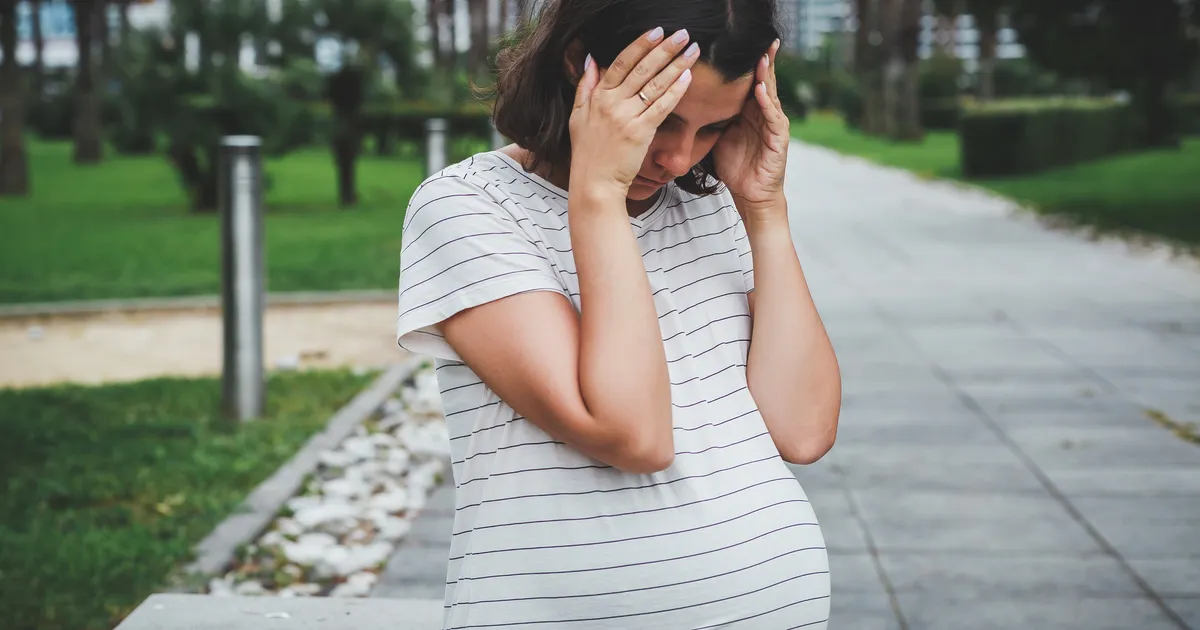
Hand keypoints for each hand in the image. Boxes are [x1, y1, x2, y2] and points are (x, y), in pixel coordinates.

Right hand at [569, 27, 699, 198]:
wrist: (594, 183)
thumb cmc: (588, 153)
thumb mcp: (577, 116)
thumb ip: (584, 86)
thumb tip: (590, 60)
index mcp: (598, 97)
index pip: (621, 62)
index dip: (640, 44)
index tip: (656, 32)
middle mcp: (612, 103)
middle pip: (642, 68)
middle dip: (665, 49)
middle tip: (683, 35)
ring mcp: (626, 117)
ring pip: (655, 84)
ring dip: (676, 65)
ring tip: (693, 51)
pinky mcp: (640, 133)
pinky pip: (661, 107)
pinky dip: (675, 90)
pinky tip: (688, 77)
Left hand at [713, 39, 789, 217]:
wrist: (750, 195)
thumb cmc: (736, 167)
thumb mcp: (720, 136)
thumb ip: (713, 116)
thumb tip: (689, 101)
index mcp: (751, 112)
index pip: (751, 81)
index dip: (748, 64)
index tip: (742, 44)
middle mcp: (765, 114)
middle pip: (765, 82)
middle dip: (764, 60)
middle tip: (763, 39)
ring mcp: (774, 125)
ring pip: (770, 95)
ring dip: (766, 76)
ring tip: (762, 57)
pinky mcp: (779, 139)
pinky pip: (773, 117)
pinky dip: (766, 102)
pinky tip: (760, 89)